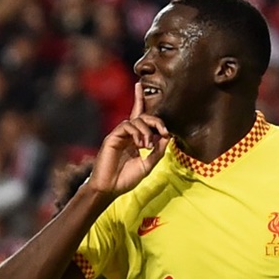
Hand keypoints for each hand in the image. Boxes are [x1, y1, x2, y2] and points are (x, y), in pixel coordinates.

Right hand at [87, 82, 169, 197]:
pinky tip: (140, 145)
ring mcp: (119, 135)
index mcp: (135, 139)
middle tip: (164, 131)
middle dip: (156, 121)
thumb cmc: (126, 179)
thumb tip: (168, 136)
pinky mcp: (112, 137)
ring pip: (136, 120)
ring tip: (148, 146)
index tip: (142, 90)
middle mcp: (127, 134)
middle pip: (142, 116)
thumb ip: (157, 151)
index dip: (139, 100)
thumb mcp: (147, 165)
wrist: (109, 188)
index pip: (140, 116)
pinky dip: (137, 133)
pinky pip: (126, 126)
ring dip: (147, 131)